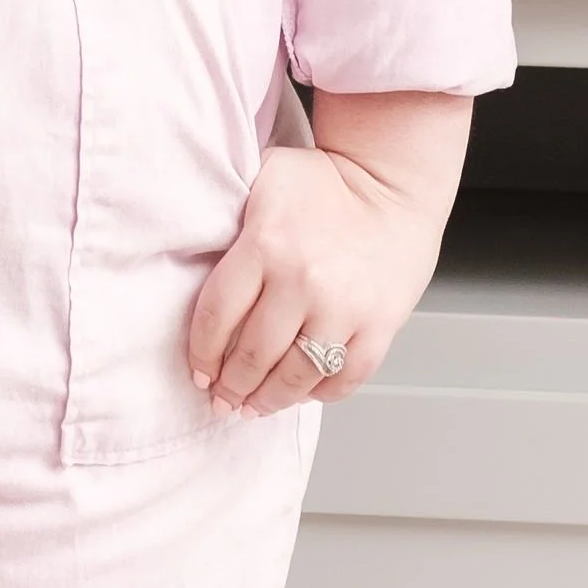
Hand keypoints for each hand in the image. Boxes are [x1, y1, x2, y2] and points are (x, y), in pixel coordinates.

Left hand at [186, 88, 471, 417]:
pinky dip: (319, 394)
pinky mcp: (379, 326)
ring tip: (255, 406)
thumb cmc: (325, 184)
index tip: (199, 372)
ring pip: (294, 378)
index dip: (202, 354)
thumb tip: (195, 266)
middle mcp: (303, 280)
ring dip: (268, 400)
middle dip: (231, 386)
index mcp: (266, 243)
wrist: (392, 183)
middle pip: (252, 356)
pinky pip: (342, 380)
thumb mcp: (265, 180)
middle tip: (223, 399)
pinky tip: (302, 391)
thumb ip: (232, 224)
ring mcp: (344, 308)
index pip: (217, 316)